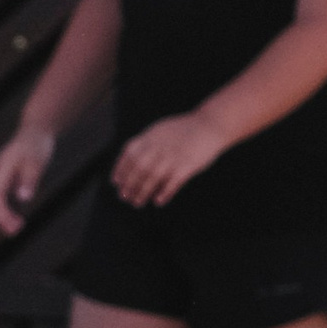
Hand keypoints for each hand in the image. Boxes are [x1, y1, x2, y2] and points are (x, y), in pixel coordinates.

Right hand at [0, 127, 55, 234]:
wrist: (35, 132)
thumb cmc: (36, 146)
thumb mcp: (37, 162)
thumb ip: (29, 180)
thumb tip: (23, 198)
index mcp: (0, 169)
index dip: (1, 212)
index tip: (12, 225)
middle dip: (0, 218)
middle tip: (15, 231)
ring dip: (2, 217)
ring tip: (16, 229)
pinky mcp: (4, 181)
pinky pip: (1, 199)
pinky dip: (6, 211)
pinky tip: (16, 220)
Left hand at [111, 110, 231, 207]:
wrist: (210, 124)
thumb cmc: (184, 130)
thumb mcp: (160, 130)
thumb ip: (146, 143)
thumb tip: (130, 159)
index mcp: (151, 136)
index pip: (129, 154)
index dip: (121, 169)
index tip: (116, 183)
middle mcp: (160, 146)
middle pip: (139, 168)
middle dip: (129, 184)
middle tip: (124, 197)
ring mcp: (174, 156)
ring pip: (153, 177)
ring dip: (143, 191)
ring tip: (137, 203)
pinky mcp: (188, 165)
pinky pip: (173, 182)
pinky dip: (164, 192)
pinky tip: (158, 201)